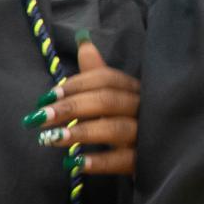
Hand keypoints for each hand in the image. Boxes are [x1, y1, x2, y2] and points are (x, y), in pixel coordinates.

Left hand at [26, 37, 138, 177]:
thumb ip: (99, 71)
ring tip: (50, 139)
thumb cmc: (131, 120)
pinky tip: (75, 163)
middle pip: (109, 101)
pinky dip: (99, 161)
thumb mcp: (116, 94)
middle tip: (39, 118)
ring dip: (82, 132)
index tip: (47, 96)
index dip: (77, 85)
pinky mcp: (144, 162)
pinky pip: (122, 161)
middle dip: (72, 107)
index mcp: (135, 90)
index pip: (108, 79)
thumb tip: (83, 40)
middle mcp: (143, 108)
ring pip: (116, 129)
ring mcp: (145, 135)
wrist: (163, 154)